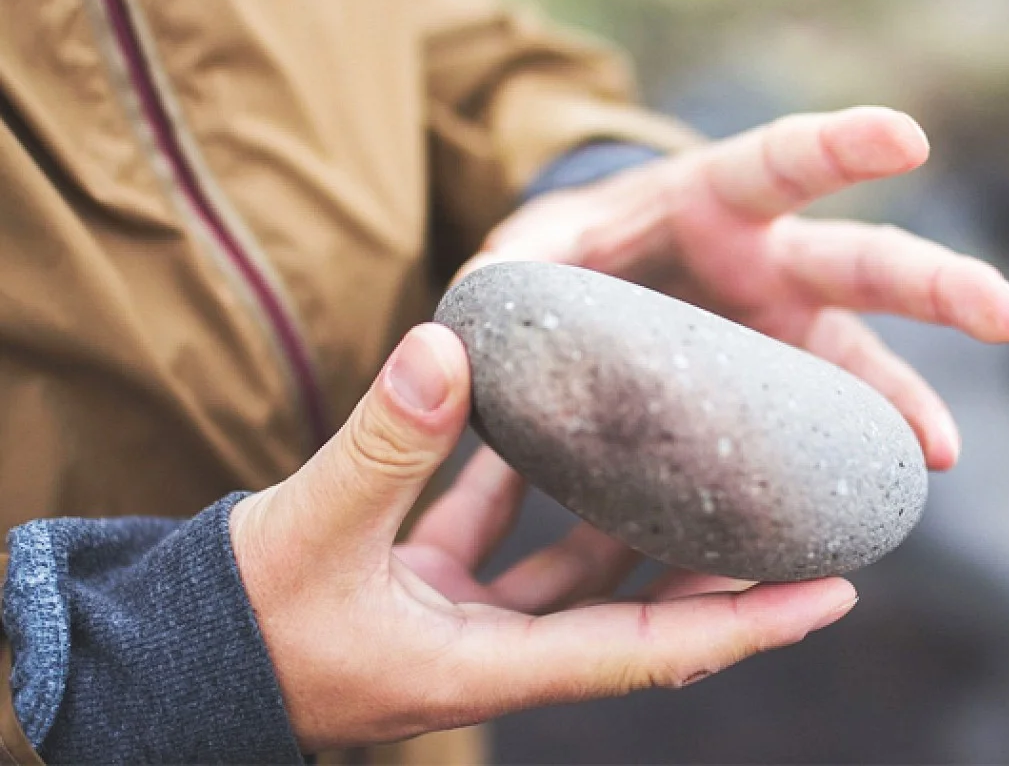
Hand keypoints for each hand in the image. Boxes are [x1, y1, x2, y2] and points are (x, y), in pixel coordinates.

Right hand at [229, 324, 858, 751]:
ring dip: (625, 513)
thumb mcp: (311, 532)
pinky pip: (500, 533)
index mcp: (490, 664)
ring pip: (572, 567)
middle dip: (710, 563)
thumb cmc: (241, 624)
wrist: (169, 660)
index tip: (834, 589)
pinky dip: (526, 485)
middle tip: (782, 502)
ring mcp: (464, 621)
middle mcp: (496, 650)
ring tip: (682, 449)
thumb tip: (447, 348)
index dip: (748, 624)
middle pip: (634, 607)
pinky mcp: (428, 587)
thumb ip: (383, 443)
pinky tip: (542, 422)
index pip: (650, 649)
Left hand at [462, 107, 1008, 469]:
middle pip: (860, 263)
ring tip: (936, 456)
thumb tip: (475, 310)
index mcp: (709, 201)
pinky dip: (840, 462)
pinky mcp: (773, 389)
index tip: (908, 137)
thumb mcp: (532, 252)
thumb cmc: (567, 255)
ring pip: (859, 361)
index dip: (841, 149)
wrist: (591, 291)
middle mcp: (766, 262)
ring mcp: (779, 330)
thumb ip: (514, 269)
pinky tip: (863, 506)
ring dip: (902, 403)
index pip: (780, 161)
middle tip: (1007, 315)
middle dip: (934, 283)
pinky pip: (819, 428)